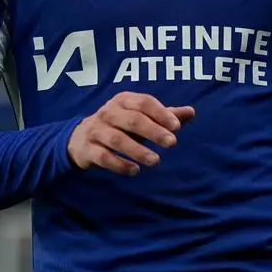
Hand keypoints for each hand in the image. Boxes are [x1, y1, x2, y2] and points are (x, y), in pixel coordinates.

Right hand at [68, 92, 195, 175]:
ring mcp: (96, 130)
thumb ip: (164, 115)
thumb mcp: (140, 116)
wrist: (79, 138)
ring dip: (138, 151)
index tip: (177, 127)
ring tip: (155, 161)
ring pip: (117, 139)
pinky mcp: (88, 149)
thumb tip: (191, 112)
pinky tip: (134, 171)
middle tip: (172, 144)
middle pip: (132, 119)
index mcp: (123, 100)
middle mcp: (108, 112)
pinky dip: (119, 164)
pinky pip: (103, 157)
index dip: (161, 113)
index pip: (144, 102)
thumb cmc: (119, 125)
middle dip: (153, 131)